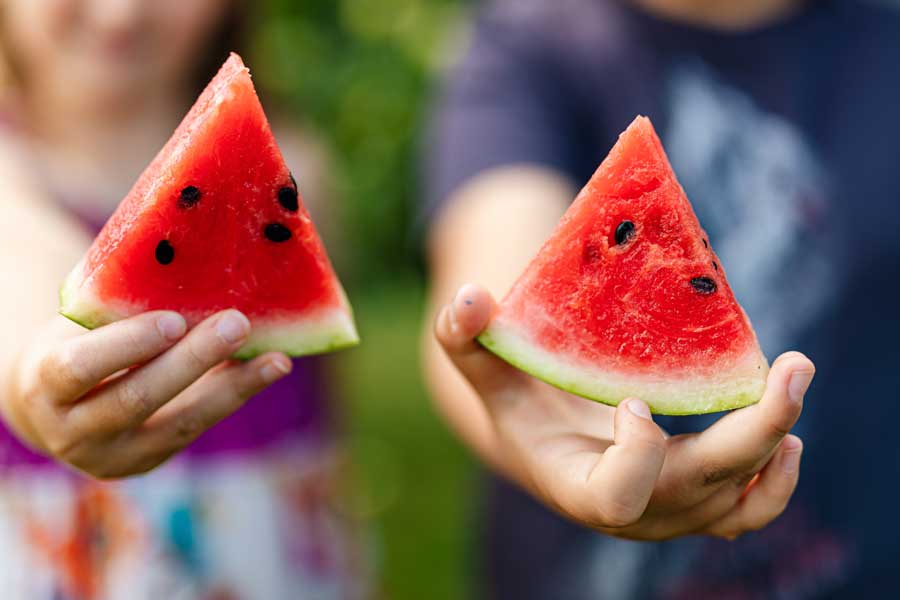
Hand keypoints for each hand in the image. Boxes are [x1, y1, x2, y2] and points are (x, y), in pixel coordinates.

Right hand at [5, 310, 291, 478]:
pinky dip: (234, 396)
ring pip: (180, 423)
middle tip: (237, 324)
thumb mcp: (78, 326)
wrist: (52, 406)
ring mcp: (114, 456)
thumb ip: (117, 309)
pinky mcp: (150, 461)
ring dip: (232, 387)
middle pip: (138, 399)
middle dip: (193, 361)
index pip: (82, 368)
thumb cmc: (72, 344)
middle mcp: (74, 432)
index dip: (129, 345)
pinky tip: (268, 370)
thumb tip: (191, 267)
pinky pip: (197, 427)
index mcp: (45, 386)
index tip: (174, 320)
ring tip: (276, 360)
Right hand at [435, 284, 813, 539]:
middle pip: (701, 490)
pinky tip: (788, 435)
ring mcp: (670, 515)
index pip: (616, 498)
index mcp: (575, 486)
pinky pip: (750, 511)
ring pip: (739, 500)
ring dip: (774, 445)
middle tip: (791, 366)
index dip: (635, 455)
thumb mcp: (485, 371)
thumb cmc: (517, 403)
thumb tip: (469, 297)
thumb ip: (464, 337)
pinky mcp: (698, 505)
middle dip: (753, 432)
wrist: (548, 445)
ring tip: (790, 382)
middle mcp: (631, 514)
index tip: (633, 400)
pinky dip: (777, 479)